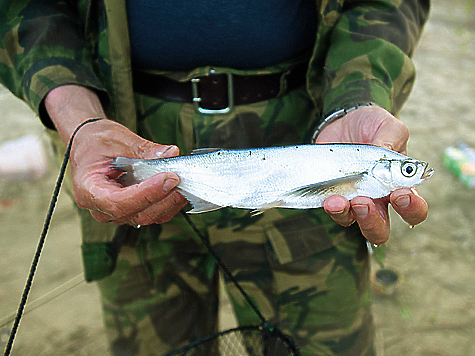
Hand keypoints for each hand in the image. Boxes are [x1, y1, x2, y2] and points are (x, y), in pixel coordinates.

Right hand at [70, 119, 187, 225]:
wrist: (87, 145)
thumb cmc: (95, 142)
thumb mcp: (117, 139)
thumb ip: (144, 149)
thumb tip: (170, 154)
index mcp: (88, 190)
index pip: (119, 202)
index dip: (147, 193)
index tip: (169, 178)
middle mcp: (101, 208)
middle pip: (137, 214)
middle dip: (164, 198)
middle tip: (182, 178)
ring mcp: (115, 213)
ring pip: (148, 216)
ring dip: (169, 202)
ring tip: (184, 182)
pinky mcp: (130, 210)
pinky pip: (152, 213)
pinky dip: (167, 203)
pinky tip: (178, 188)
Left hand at [315, 105, 427, 244]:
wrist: (340, 120)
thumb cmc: (370, 125)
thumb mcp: (386, 126)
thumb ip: (390, 142)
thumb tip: (386, 160)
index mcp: (399, 185)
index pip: (413, 209)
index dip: (411, 209)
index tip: (400, 194)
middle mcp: (378, 199)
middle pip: (381, 229)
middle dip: (374, 222)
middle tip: (365, 202)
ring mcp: (354, 199)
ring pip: (355, 224)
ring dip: (349, 216)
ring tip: (342, 200)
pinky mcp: (333, 196)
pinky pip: (334, 211)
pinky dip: (332, 208)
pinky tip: (330, 199)